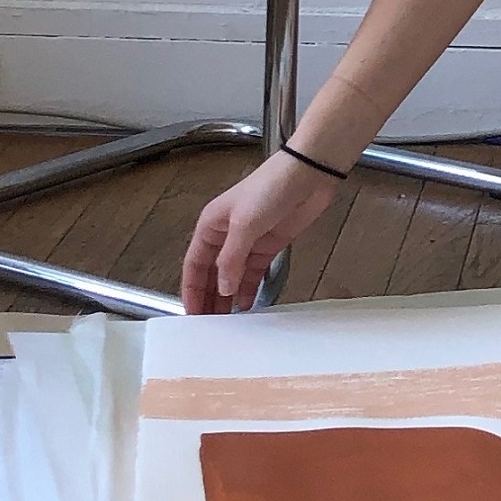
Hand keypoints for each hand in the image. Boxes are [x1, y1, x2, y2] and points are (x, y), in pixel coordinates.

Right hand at [180, 151, 340, 313]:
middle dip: (209, 298)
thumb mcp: (245, 223)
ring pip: (232, 276)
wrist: (309, 174)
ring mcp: (249, 241)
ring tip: (226, 322)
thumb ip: (231, 258)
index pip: (194, 265)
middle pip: (212, 273)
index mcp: (211, 226)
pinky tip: (247, 305)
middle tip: (208, 326)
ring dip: (228, 297)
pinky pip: (254, 273)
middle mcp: (226, 235)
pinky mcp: (270, 245)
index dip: (192, 290)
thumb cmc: (271, 188)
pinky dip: (249, 288)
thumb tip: (222, 288)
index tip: (191, 315)